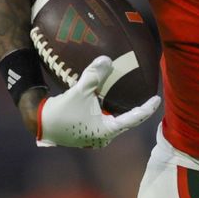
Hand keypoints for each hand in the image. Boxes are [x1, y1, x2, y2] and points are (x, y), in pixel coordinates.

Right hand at [36, 56, 161, 148]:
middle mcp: (104, 137)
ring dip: (123, 111)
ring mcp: (96, 137)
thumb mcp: (80, 91)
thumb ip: (95, 75)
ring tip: (133, 99)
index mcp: (106, 131)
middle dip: (137, 110)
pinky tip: (112, 102)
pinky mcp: (89, 134)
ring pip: (116, 122)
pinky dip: (111, 112)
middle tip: (148, 96)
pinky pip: (106, 122)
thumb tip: (107, 59)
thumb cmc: (62, 110)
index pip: (134, 119)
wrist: (41, 122)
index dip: (147, 108)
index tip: (157, 99)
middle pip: (126, 121)